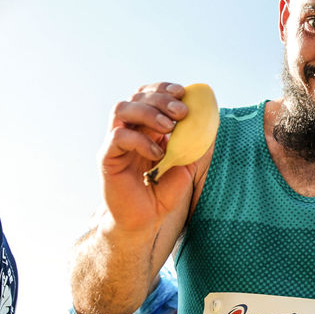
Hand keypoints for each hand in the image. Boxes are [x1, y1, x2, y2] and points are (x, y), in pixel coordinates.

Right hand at [101, 82, 196, 231]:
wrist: (142, 223)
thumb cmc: (160, 195)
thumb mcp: (183, 167)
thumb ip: (191, 146)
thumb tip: (208, 124)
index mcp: (143, 129)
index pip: (147, 95)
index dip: (163, 89)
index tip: (183, 93)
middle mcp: (127, 131)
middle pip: (136, 97)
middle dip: (161, 99)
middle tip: (181, 112)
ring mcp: (114, 143)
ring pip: (122, 109)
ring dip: (149, 112)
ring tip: (169, 128)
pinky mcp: (106, 158)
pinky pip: (118, 136)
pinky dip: (140, 140)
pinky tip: (158, 153)